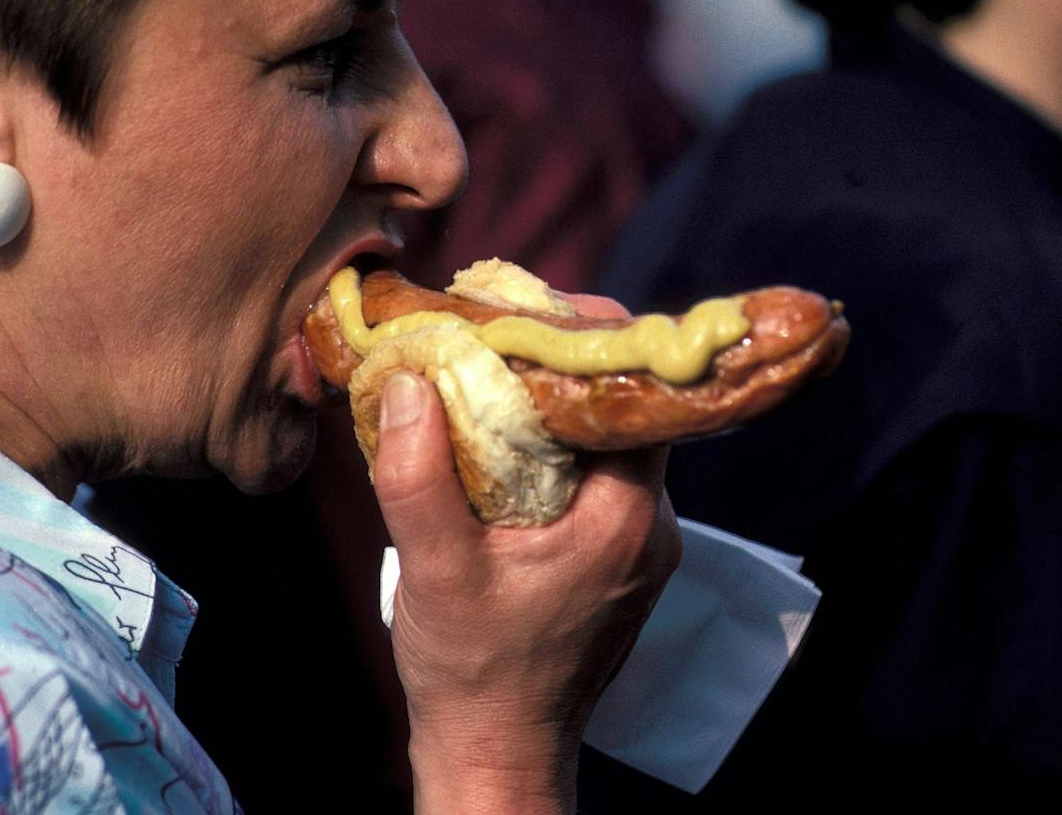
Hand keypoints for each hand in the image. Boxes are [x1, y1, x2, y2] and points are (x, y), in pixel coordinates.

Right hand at [371, 368, 680, 814]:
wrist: (499, 752)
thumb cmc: (471, 671)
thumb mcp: (433, 571)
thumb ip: (417, 476)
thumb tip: (410, 377)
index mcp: (626, 519)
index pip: (636, 392)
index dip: (585, 337)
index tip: (521, 308)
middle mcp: (652, 522)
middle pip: (620, 406)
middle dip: (556, 360)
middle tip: (488, 328)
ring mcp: (639, 541)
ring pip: (606, 437)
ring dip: (549, 399)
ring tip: (482, 367)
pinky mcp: (616, 555)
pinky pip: (594, 472)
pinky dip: (549, 442)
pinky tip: (494, 431)